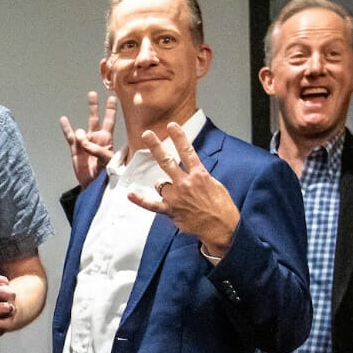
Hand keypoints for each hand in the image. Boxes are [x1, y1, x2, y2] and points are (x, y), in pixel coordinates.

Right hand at [60, 91, 115, 187]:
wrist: (94, 184)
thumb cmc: (105, 173)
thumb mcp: (106, 159)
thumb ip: (95, 147)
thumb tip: (80, 134)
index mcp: (106, 139)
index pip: (110, 121)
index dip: (111, 110)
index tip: (112, 97)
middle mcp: (95, 138)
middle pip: (95, 118)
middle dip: (94, 106)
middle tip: (92, 93)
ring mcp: (85, 142)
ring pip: (82, 128)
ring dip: (82, 133)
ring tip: (82, 140)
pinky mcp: (76, 148)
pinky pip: (70, 136)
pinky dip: (67, 128)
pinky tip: (64, 120)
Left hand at [126, 122, 239, 254]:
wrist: (221, 227)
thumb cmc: (221, 207)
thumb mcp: (215, 185)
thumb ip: (200, 176)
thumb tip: (192, 171)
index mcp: (199, 174)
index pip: (187, 151)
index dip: (179, 136)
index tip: (172, 125)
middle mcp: (185, 183)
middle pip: (167, 161)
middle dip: (156, 146)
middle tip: (147, 134)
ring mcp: (176, 197)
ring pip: (160, 184)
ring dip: (164, 186)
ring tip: (176, 195)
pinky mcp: (171, 211)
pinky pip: (152, 205)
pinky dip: (141, 200)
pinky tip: (130, 194)